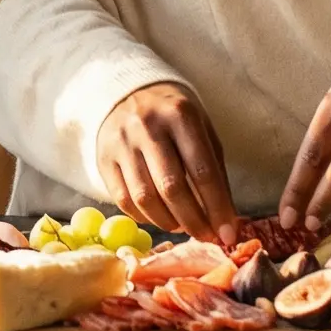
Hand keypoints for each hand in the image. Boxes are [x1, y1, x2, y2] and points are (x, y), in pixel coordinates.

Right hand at [96, 82, 239, 245]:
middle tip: (206, 237)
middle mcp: (147, 126)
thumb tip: (225, 221)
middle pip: (171, 187)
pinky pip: (123, 199)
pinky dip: (144, 217)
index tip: (228, 234)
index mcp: (180, 115)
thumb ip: (214, 171)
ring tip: (181, 226)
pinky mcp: (103, 157)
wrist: (129, 93)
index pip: (202, 171)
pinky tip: (158, 217)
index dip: (217, 208)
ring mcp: (121, 142)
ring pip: (145, 198)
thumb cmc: (175, 118)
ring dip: (167, 222)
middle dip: (193, 221)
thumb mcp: (202, 131)